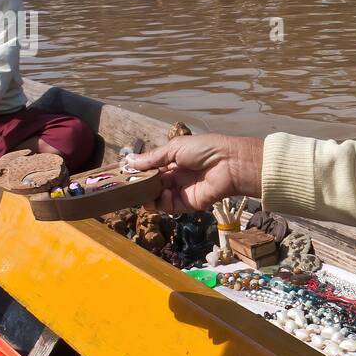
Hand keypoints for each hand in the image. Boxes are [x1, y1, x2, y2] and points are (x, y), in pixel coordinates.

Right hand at [130, 133, 263, 214]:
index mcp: (174, 161)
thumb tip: (130, 161)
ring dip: (150, 195)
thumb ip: (153, 158)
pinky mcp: (189, 204)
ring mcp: (182, 191)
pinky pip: (170, 207)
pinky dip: (163, 202)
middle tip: (130, 185)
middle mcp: (177, 177)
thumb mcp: (175, 148)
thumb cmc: (204, 149)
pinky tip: (165, 193)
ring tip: (145, 191)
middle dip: (141, 185)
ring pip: (158, 198)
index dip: (139, 172)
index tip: (125, 174)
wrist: (230, 163)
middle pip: (153, 185)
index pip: (152, 169)